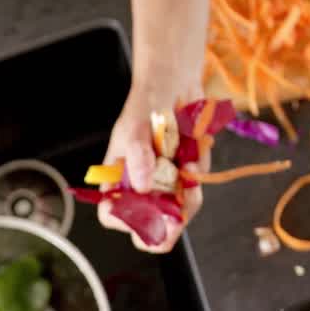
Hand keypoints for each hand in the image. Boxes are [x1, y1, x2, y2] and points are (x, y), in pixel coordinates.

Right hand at [98, 85, 208, 253]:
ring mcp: (164, 186)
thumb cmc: (148, 101)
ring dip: (186, 200)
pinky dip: (196, 178)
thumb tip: (142, 185)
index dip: (126, 222)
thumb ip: (137, 154)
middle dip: (165, 226)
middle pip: (148, 227)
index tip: (145, 211)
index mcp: (117, 179)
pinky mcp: (185, 179)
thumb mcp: (136, 124)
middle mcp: (139, 188)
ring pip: (176, 216)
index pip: (113, 215)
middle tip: (178, 216)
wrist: (178, 83)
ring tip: (187, 166)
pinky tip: (192, 156)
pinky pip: (193, 193)